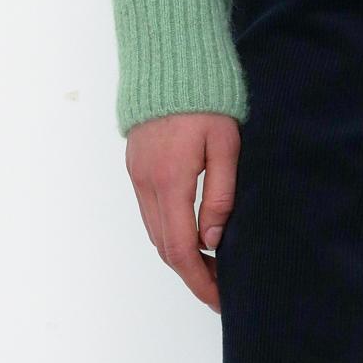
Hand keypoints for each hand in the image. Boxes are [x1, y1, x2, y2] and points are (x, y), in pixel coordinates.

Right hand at [125, 112, 240, 312]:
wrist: (169, 63)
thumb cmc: (206, 101)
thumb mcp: (226, 147)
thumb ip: (221, 195)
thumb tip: (212, 240)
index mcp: (170, 181)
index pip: (180, 249)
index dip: (199, 280)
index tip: (219, 299)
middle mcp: (146, 184)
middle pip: (164, 247)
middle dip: (192, 274)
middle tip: (221, 288)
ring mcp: (137, 176)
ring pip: (155, 233)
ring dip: (180, 255)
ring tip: (212, 266)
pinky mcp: (136, 168)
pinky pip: (150, 213)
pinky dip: (169, 233)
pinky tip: (194, 235)